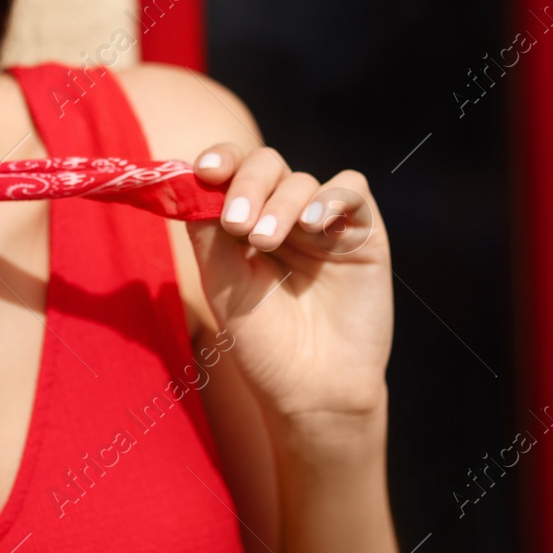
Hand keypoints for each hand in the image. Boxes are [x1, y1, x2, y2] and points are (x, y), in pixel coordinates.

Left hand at [186, 145, 392, 441]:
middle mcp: (283, 216)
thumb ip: (207, 231)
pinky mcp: (362, 235)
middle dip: (247, 184)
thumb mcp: (224, 284)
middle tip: (237, 224)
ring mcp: (324, 224)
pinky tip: (313, 224)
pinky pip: (352, 190)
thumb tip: (190, 179)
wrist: (313, 392)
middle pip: (266, 166)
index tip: (204, 170)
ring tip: (266, 241)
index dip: (220, 160)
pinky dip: (332, 197)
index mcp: (245, 224)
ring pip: (302, 181)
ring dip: (281, 203)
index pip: (232, 172)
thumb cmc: (264, 344)